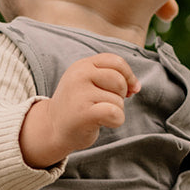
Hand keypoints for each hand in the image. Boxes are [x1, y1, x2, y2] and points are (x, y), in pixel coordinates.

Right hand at [19, 53, 137, 167]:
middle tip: (105, 104)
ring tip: (98, 114)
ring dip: (115, 110)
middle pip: (119, 81)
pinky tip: (102, 123)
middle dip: (120, 96)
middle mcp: (79, 75)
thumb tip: (136, 86)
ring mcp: (80, 93)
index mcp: (82, 65)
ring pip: (118, 100)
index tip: (129, 90)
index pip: (116, 61)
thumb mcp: (89, 83)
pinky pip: (115, 113)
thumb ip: (111, 78)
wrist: (52, 128)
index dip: (128, 76)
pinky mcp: (84, 113)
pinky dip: (116, 121)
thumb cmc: (77, 106)